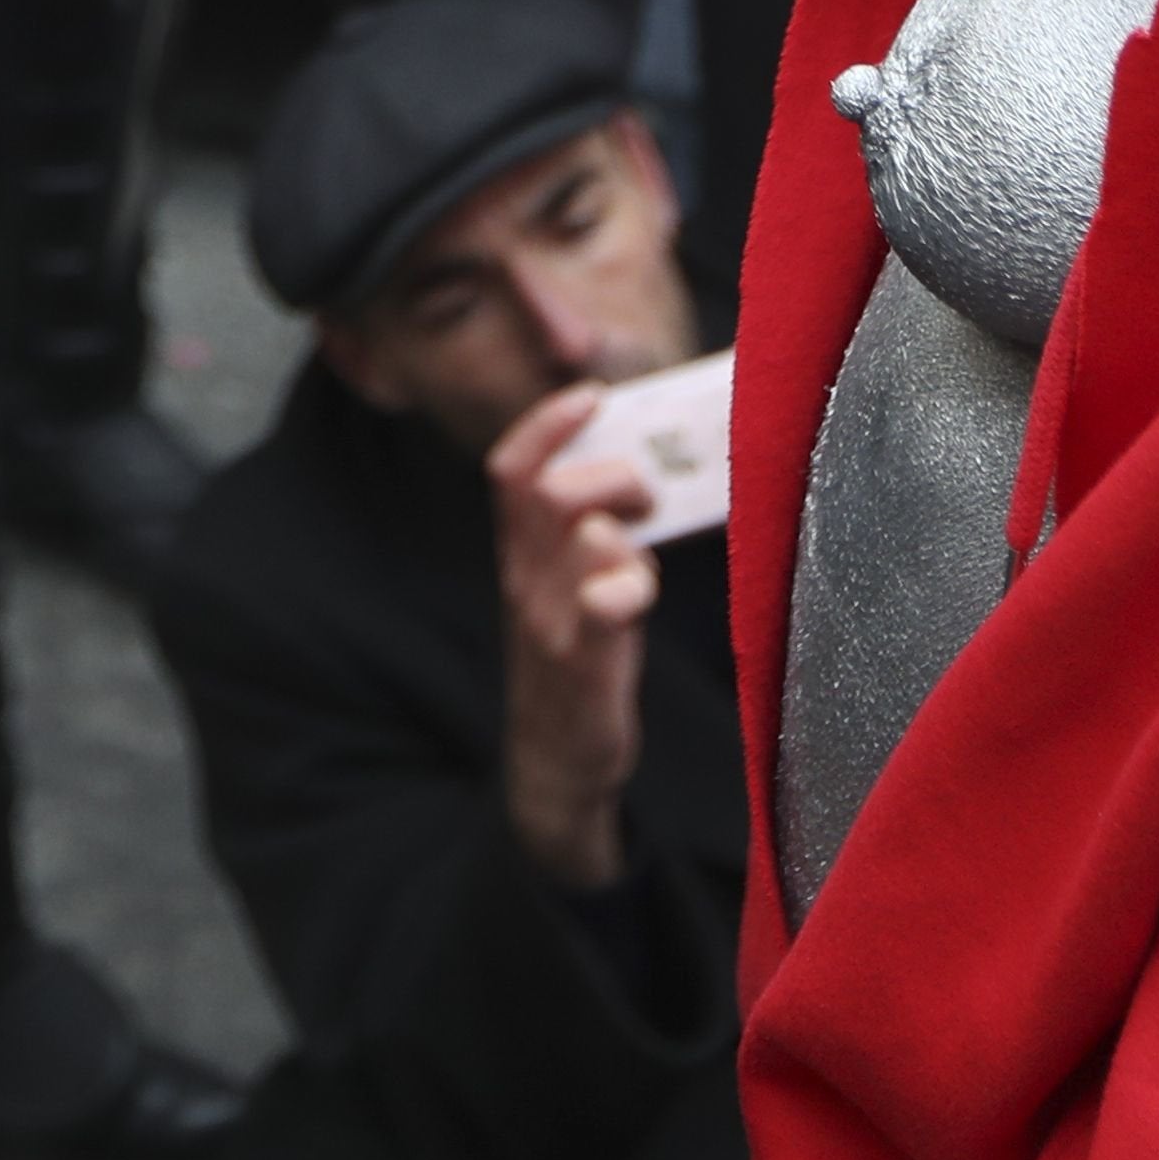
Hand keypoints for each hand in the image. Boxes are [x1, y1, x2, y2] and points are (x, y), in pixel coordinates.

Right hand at [489, 380, 659, 891]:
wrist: (552, 762)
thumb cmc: (576, 660)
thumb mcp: (566, 586)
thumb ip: (583, 533)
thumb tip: (634, 474)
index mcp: (519, 557)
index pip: (511, 470)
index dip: (548, 424)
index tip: (594, 397)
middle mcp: (526, 582)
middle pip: (551, 490)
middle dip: (610, 475)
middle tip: (647, 501)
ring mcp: (552, 623)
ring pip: (584, 536)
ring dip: (627, 532)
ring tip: (646, 560)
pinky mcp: (584, 664)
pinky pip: (603, 606)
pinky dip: (628, 585)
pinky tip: (641, 591)